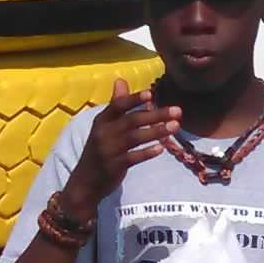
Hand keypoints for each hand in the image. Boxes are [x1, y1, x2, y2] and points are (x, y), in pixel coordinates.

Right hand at [70, 78, 179, 201]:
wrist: (85, 182)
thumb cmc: (99, 150)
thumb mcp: (104, 126)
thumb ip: (115, 105)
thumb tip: (121, 80)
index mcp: (102, 121)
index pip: (118, 105)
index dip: (134, 99)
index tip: (151, 94)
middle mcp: (104, 133)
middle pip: (132, 120)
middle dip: (156, 115)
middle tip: (177, 111)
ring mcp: (108, 150)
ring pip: (135, 138)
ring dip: (157, 131)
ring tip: (175, 126)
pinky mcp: (114, 166)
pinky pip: (133, 157)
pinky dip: (147, 153)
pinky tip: (161, 149)